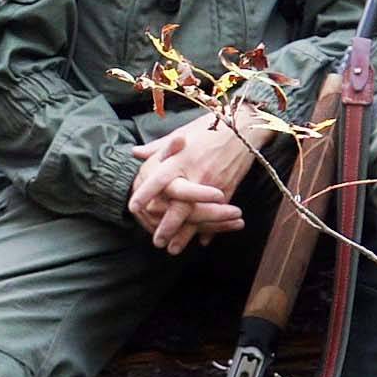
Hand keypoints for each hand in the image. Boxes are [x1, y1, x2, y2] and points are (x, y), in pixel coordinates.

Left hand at [126, 111, 259, 254]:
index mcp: (180, 158)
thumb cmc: (209, 127)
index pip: (159, 179)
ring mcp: (213, 183)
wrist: (244, 127)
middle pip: (179, 205)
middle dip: (167, 226)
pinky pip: (217, 213)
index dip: (145, 193)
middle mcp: (195, 172)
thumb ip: (158, 148)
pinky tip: (201, 241)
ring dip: (185, 235)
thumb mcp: (181, 132)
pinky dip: (210, 229)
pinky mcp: (228, 189)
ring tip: (173, 249)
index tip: (133, 207)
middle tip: (156, 242)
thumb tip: (136, 152)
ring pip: (197, 215)